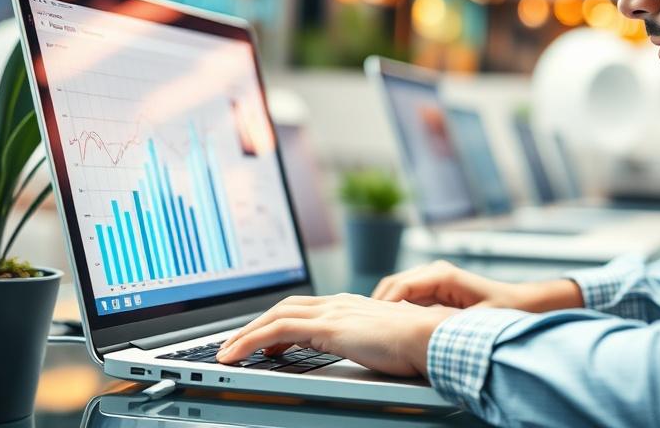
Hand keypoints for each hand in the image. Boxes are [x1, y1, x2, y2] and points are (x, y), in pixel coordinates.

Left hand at [216, 293, 458, 376]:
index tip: (263, 339)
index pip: (303, 307)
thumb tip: (363, 353)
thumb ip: (367, 341)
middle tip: (235, 345)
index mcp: (350, 305)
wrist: (430, 338)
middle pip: (284, 307)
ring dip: (245, 333)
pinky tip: (237, 356)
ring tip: (228, 353)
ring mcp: (332, 312)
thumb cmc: (417, 345)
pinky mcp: (328, 327)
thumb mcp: (385, 341)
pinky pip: (277, 330)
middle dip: (255, 325)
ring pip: (275, 316)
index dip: (277, 321)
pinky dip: (250, 340)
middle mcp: (338, 303)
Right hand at [372, 259, 583, 311]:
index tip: (373, 324)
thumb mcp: (476, 321)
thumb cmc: (504, 310)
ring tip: (374, 329)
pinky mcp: (434, 288)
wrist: (521, 303)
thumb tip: (424, 330)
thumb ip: (450, 324)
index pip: (400, 286)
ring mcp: (433, 278)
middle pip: (392, 286)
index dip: (383, 306)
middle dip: (377, 306)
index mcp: (441, 275)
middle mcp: (434, 272)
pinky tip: (391, 327)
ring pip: (396, 290)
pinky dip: (395, 309)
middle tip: (365, 329)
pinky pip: (406, 297)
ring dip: (384, 307)